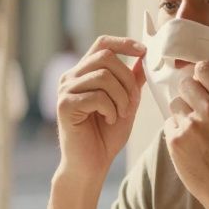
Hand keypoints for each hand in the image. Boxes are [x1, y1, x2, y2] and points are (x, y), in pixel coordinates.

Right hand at [55, 36, 146, 180]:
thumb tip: (144, 56)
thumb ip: (132, 80)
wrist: (91, 165)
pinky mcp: (65, 105)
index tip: (143, 50)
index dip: (124, 43)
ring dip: (121, 97)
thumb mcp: (126, 103)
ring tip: (120, 114)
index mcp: (84, 73)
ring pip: (103, 76)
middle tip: (131, 103)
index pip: (102, 43)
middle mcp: (70, 77)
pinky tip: (108, 121)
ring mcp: (65, 90)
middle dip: (127, 79)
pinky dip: (110, 109)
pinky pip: (97, 96)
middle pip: (106, 57)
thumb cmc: (106, 136)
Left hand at [164, 58, 208, 208]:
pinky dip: (176, 132)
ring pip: (175, 104)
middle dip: (190, 95)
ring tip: (197, 131)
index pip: (204, 69)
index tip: (204, 87)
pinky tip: (191, 145)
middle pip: (185, 84)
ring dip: (182, 114)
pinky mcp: (175, 141)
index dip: (201, 76)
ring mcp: (191, 125)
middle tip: (200, 112)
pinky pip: (168, 124)